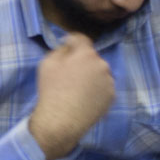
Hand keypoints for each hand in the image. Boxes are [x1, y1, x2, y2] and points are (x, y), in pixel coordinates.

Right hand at [29, 32, 114, 159]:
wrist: (62, 120)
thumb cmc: (52, 90)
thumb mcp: (48, 64)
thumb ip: (60, 49)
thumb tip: (69, 44)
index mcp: (86, 54)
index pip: (82, 40)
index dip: (73, 41)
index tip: (67, 46)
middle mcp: (102, 64)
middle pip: (91, 58)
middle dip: (82, 62)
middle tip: (70, 74)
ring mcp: (109, 81)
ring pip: (99, 73)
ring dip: (91, 76)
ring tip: (78, 89)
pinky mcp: (112, 96)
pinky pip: (104, 87)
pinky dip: (97, 89)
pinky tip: (85, 98)